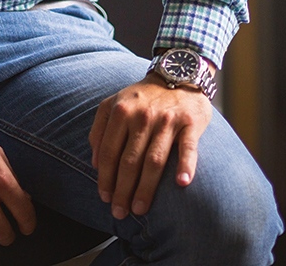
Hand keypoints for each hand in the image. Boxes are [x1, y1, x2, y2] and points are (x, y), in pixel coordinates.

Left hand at [88, 72, 213, 218]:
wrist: (178, 73)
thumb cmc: (142, 97)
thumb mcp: (114, 104)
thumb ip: (100, 129)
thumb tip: (95, 163)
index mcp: (121, 111)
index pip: (110, 152)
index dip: (106, 178)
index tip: (105, 198)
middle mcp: (143, 115)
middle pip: (130, 160)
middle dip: (123, 190)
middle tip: (120, 212)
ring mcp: (167, 119)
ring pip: (154, 160)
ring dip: (146, 188)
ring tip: (140, 209)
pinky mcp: (190, 122)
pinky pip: (187, 147)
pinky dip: (185, 165)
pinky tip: (181, 183)